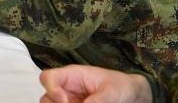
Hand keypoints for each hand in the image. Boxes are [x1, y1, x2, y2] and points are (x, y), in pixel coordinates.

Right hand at [38, 65, 152, 102]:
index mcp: (72, 76)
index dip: (51, 89)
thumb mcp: (111, 92)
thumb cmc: (121, 87)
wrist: (131, 96)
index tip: (65, 101)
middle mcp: (66, 89)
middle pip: (46, 98)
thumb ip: (97, 100)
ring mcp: (69, 102)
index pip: (48, 77)